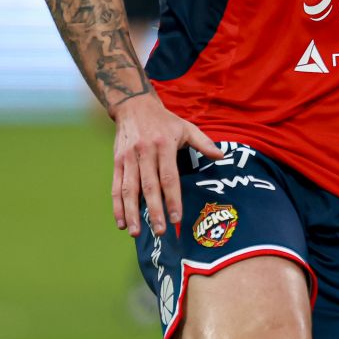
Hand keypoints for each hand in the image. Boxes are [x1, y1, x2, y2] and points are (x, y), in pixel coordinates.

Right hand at [110, 94, 224, 236]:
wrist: (134, 106)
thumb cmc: (164, 121)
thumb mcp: (186, 127)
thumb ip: (203, 142)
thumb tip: (222, 155)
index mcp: (164, 145)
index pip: (169, 177)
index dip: (173, 198)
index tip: (177, 217)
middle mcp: (145, 152)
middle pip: (149, 186)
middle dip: (154, 210)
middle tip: (160, 231)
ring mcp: (128, 158)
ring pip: (129, 189)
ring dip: (131, 212)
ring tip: (135, 232)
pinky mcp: (117, 162)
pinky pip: (116, 186)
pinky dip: (117, 205)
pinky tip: (120, 222)